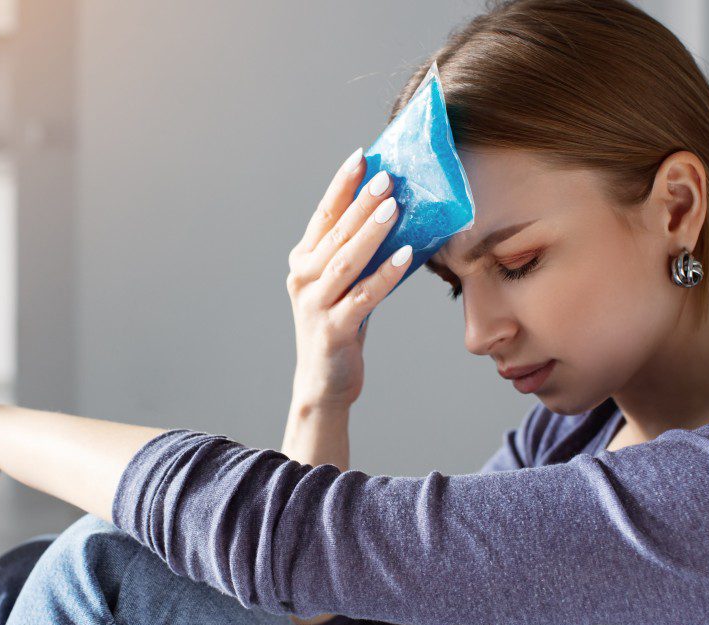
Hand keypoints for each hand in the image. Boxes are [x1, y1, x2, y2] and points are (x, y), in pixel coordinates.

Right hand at [285, 148, 411, 406]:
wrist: (324, 382)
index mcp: (303, 262)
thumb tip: (397, 215)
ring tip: (395, 207)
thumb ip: (359, 255)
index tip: (362, 157)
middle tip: (387, 176)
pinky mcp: (333, 329)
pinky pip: (362, 296)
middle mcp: (303, 278)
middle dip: (361, 202)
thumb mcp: (344, 285)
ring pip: (346, 261)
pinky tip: (406, 256)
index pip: (324, 215)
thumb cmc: (340, 326)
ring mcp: (314, 304)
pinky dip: (384, 275)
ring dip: (371, 232)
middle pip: (335, 233)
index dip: (342, 186)